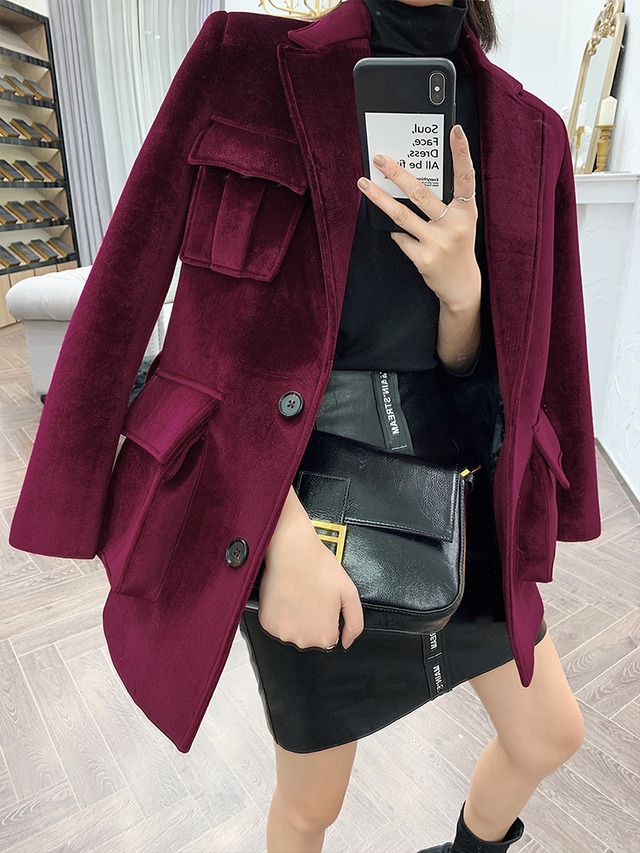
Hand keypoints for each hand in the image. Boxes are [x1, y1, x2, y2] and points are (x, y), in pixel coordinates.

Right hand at [258, 490, 363, 650]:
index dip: (328, 616)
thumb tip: (347, 641)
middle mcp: (303, 639)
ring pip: (293, 630)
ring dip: (296, 617)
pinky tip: (287, 596)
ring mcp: (282, 632)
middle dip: (312, 618)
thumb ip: (354, 623)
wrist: (291, 550)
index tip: (324, 602)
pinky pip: (276, 623)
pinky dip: (280, 613)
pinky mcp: (267, 623)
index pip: (330, 637)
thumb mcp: (350, 593)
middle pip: (310, 636)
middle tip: (312, 595)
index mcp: (324, 635)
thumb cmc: (318, 566)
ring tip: (299, 594)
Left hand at [356, 124, 480, 312]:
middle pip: (421, 193)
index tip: (455, 130)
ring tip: (364, 183)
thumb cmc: (457, 245)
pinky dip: (395, 232)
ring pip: (402, 215)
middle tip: (380, 158)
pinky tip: (394, 229)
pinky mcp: (423, 258)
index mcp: (467, 211)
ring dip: (380, 197)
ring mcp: (438, 243)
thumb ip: (445, 202)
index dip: (462, 153)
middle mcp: (454, 225)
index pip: (465, 177)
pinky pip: (400, 237)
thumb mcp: (460, 221)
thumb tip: (411, 179)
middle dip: (398, 173)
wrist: (461, 284)